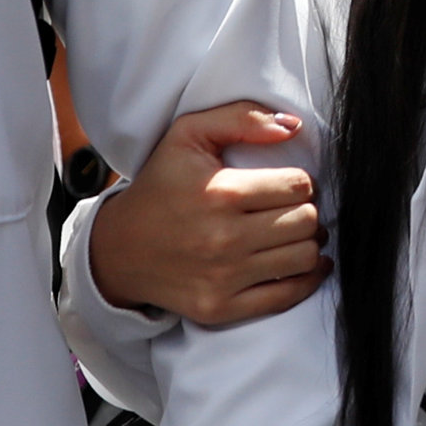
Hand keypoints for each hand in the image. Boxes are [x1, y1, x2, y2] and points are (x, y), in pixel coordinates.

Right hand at [84, 104, 325, 325]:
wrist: (118, 249)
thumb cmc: (160, 186)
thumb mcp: (189, 135)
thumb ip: (242, 118)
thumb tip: (293, 126)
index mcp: (221, 193)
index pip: (298, 186)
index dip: (301, 181)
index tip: (288, 185)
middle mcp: (224, 239)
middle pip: (307, 221)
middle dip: (307, 211)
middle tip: (293, 209)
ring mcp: (223, 278)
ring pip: (305, 257)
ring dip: (308, 243)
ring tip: (294, 233)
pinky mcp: (220, 308)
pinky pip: (288, 296)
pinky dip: (306, 279)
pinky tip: (304, 263)